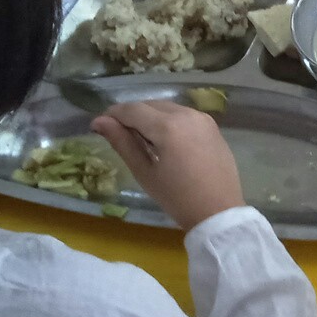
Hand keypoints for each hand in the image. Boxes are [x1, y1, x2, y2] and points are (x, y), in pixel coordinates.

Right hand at [93, 101, 243, 231]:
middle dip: (131, 115)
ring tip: (140, 139)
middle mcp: (186, 114)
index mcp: (168, 126)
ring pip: (167, 108)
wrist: (218, 212)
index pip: (132, 109)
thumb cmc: (177, 197)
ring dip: (150, 117)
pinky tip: (163, 141)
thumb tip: (100, 122)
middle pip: (150, 105)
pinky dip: (168, 121)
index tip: (98, 126)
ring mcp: (202, 118)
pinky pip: (183, 115)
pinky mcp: (212, 125)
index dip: (113, 115)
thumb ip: (122, 143)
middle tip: (118, 135)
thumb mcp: (144, 172)